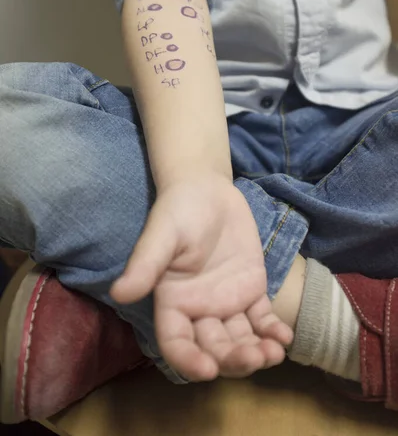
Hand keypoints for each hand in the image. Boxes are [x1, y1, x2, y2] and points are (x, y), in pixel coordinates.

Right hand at [111, 173, 292, 380]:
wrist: (207, 190)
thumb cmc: (178, 210)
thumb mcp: (161, 234)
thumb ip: (145, 264)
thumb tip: (119, 293)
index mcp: (172, 302)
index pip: (176, 342)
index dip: (189, 360)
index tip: (207, 369)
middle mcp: (199, 310)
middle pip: (213, 348)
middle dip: (231, 358)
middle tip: (254, 358)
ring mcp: (227, 303)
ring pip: (240, 339)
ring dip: (256, 352)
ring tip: (274, 353)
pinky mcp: (250, 291)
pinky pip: (262, 319)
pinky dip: (272, 330)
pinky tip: (284, 337)